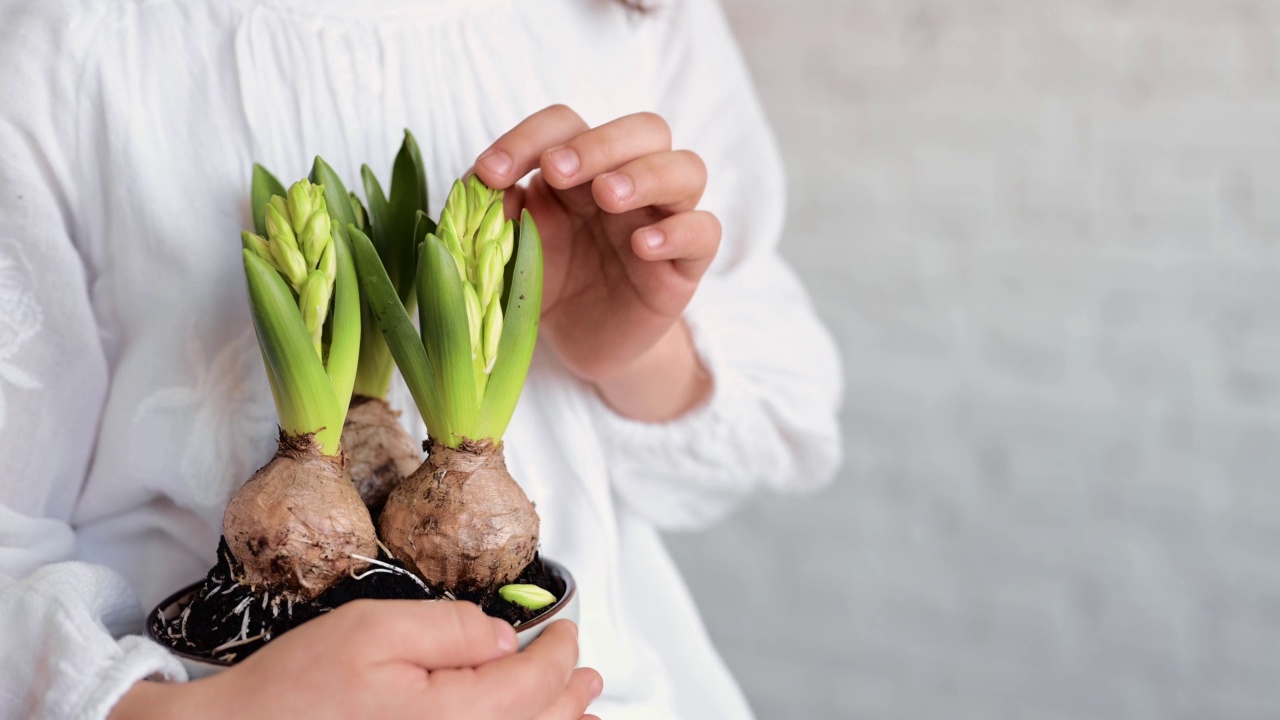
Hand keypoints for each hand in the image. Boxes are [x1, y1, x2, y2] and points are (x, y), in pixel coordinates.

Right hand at [112, 600, 601, 719]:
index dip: (561, 651)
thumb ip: (450, 628)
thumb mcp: (373, 629)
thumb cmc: (295, 691)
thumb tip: (504, 636)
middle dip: (571, 695)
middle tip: (589, 673)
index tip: (567, 629)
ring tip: (584, 713)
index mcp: (454, 715)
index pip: (534, 681)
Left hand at [473, 105, 716, 420]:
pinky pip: (705, 232)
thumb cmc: (546, 283)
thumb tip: (475, 185)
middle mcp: (629, 182)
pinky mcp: (686, 264)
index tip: (491, 174)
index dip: (528, 138)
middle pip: (643, 130)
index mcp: (581, 168)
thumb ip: (494, 215)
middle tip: (557, 171)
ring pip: (687, 169)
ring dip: (646, 174)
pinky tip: (644, 246)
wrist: (579, 342)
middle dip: (598, 144)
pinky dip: (680, 231)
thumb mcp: (508, 248)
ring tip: (608, 197)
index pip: (567, 124)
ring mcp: (664, 219)